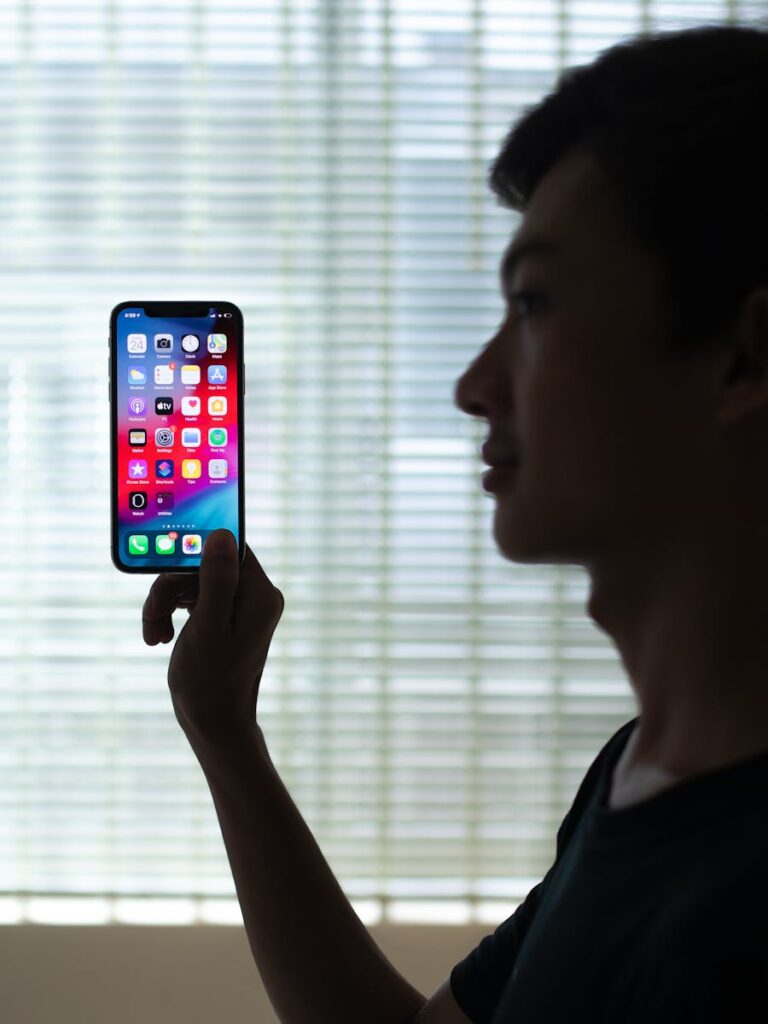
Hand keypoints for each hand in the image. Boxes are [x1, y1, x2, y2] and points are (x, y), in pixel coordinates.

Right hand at [142, 529, 283, 749]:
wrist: (214, 725)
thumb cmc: (211, 683)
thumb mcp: (208, 627)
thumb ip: (215, 580)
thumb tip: (221, 533)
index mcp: (260, 594)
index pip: (227, 548)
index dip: (191, 552)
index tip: (163, 566)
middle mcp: (255, 596)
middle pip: (204, 565)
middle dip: (170, 587)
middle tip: (153, 616)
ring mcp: (241, 608)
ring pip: (192, 582)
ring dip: (165, 603)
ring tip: (153, 634)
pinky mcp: (225, 618)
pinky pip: (193, 600)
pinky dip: (171, 614)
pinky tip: (158, 637)